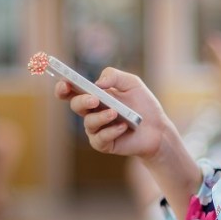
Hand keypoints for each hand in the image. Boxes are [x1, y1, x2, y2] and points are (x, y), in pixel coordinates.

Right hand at [56, 66, 201, 216]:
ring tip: (115, 113)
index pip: (71, 91)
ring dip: (101, 117)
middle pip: (75, 105)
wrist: (157, 128)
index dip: (63, 87)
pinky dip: (111, 131)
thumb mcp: (131, 83)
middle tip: (94, 99)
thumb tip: (97, 83)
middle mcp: (91, 112)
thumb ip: (114, 76)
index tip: (64, 82)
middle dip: (82, 101)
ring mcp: (96, 129)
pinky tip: (122, 127)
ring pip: (89, 122)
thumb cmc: (142, 104)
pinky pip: (100, 138)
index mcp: (94, 95)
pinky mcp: (103, 144)